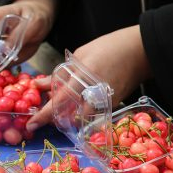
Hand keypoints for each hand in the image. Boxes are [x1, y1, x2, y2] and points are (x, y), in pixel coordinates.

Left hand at [25, 25, 150, 131]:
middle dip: (52, 116)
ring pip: (77, 117)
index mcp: (84, 76)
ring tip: (58, 104)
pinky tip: (73, 102)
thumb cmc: (109, 47)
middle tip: (41, 114)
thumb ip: (59, 74)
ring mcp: (104, 101)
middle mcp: (94, 92)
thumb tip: (38, 85)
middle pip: (67, 114)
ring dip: (64, 114)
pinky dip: (78, 110)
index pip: (59, 101)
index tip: (31, 125)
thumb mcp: (80, 56)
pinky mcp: (111, 105)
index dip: (43, 114)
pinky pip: (89, 113)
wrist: (141, 51)